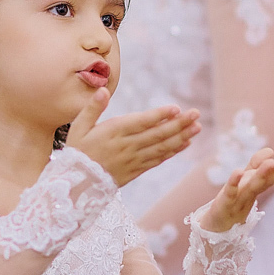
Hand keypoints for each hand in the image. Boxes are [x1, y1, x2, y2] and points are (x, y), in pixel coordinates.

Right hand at [66, 87, 200, 186]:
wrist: (76, 184)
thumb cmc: (77, 152)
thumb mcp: (79, 127)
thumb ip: (92, 108)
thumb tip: (103, 90)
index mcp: (114, 132)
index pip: (141, 122)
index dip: (159, 115)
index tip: (176, 108)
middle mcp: (127, 146)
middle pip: (157, 134)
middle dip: (179, 124)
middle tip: (196, 113)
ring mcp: (133, 159)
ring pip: (162, 147)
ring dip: (181, 137)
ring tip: (197, 127)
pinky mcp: (136, 170)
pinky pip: (158, 160)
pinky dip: (173, 152)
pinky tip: (185, 143)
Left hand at [199, 148, 273, 233]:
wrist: (214, 230)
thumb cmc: (231, 204)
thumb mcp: (243, 183)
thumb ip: (255, 167)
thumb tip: (270, 150)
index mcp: (254, 189)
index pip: (269, 177)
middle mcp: (248, 195)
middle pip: (264, 181)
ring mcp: (236, 201)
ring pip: (251, 187)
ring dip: (262, 175)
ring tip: (271, 162)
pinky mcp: (223, 205)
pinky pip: (229, 193)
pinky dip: (233, 183)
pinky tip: (238, 171)